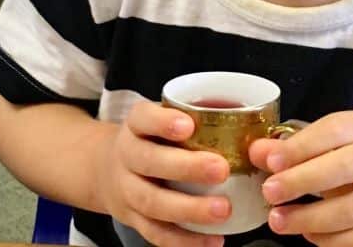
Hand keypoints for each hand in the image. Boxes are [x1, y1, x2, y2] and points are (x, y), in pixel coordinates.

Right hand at [95, 101, 231, 246]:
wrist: (103, 169)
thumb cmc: (149, 140)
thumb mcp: (158, 119)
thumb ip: (194, 118)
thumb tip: (248, 121)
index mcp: (135, 126)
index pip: (143, 118)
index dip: (163, 122)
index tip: (189, 125)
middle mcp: (126, 156)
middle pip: (149, 161)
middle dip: (186, 167)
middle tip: (221, 169)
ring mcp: (127, 190)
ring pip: (152, 201)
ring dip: (189, 208)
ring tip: (222, 210)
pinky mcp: (133, 219)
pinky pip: (157, 233)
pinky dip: (185, 241)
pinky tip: (213, 241)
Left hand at [249, 111, 352, 245]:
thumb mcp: (327, 150)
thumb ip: (292, 150)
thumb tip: (256, 152)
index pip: (336, 129)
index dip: (301, 146)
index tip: (270, 162)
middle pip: (348, 166)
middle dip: (303, 180)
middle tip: (269, 193)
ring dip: (311, 218)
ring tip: (280, 221)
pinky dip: (332, 241)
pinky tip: (309, 236)